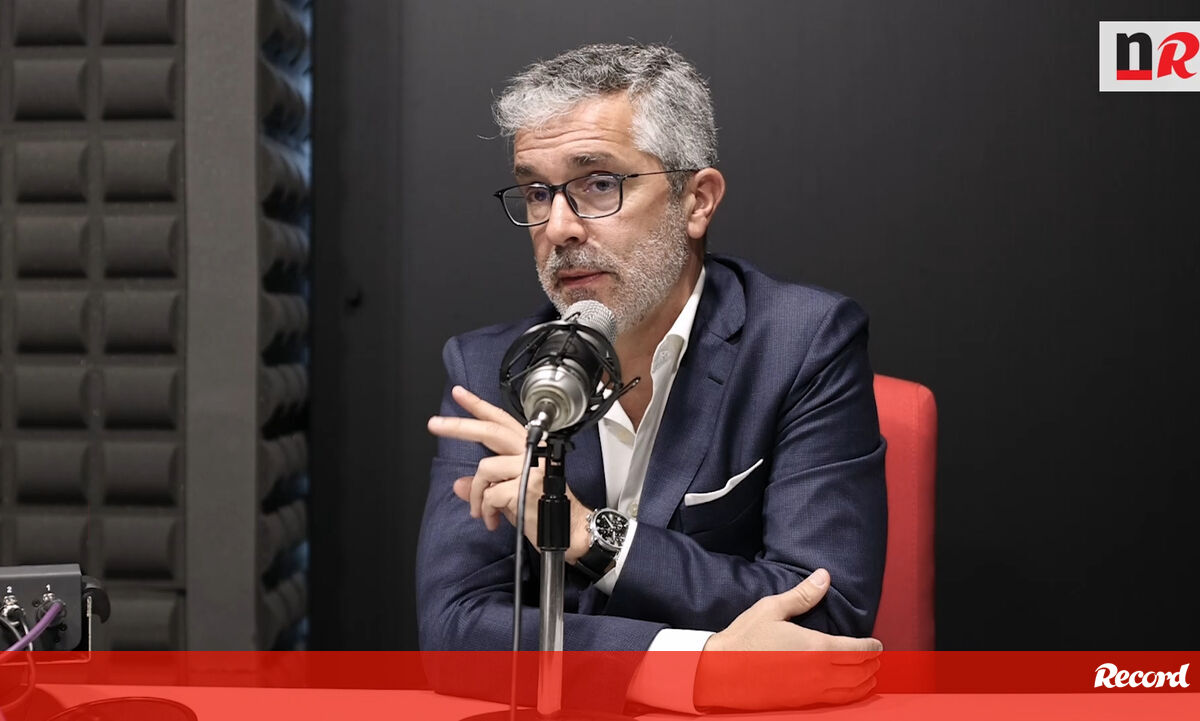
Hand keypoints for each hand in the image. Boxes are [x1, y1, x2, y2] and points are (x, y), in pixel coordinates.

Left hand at [427, 385, 592, 559]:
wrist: (569, 530)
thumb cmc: (542, 508)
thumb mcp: (508, 494)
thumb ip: (484, 484)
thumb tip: (459, 484)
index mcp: (528, 447)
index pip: (501, 420)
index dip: (479, 406)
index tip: (459, 393)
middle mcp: (531, 451)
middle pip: (491, 431)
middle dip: (459, 427)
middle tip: (435, 424)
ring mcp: (530, 468)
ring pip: (484, 469)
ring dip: (476, 494)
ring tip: (480, 512)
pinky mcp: (525, 486)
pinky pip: (489, 494)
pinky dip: (485, 510)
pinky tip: (493, 520)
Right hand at [694, 569, 881, 709]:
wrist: (721, 671)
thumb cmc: (745, 638)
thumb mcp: (772, 608)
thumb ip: (802, 595)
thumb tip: (824, 576)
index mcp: (815, 646)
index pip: (855, 648)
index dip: (870, 646)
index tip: (877, 644)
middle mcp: (819, 671)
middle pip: (857, 670)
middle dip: (871, 663)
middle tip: (877, 658)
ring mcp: (811, 691)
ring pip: (850, 689)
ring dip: (864, 681)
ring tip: (870, 676)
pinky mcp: (801, 702)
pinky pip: (836, 701)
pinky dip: (850, 696)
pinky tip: (849, 692)